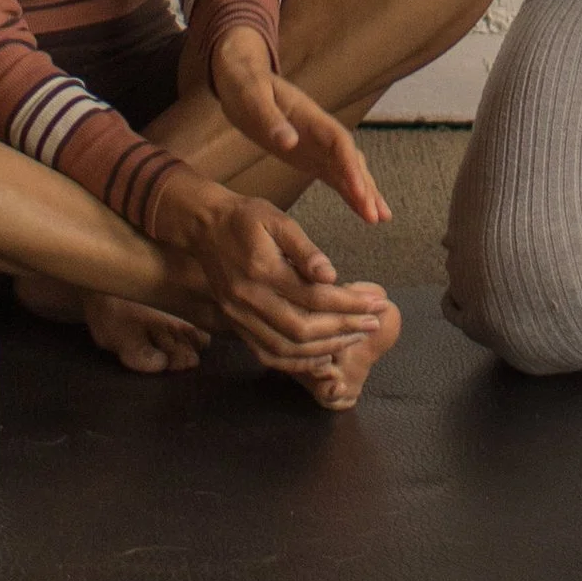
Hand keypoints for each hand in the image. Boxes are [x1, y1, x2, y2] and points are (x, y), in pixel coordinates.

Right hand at [158, 178, 389, 377]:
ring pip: (286, 348)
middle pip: (303, 329)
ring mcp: (240, 317)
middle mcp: (249, 300)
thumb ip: (305, 250)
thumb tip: (331, 276)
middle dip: (344, 328)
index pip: (315, 297)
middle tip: (374, 322)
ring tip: (356, 337)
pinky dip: (296, 361)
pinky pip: (267, 354)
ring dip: (325, 348)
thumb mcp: (278, 220)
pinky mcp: (236, 325)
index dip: (350, 304)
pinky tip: (321, 356)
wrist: (204, 228)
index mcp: (263, 271)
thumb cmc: (245, 219)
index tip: (377, 303)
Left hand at [209, 26, 389, 225]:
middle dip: (365, 186)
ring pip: (348, 168)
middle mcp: (320, 131)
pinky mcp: (309, 154)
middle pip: (350, 159)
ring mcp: (317, 143)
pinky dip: (349, 191)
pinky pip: (334, 174)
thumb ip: (270, 119)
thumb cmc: (245, 84)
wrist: (241, 76)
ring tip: (381, 218)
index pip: (339, 143)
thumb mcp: (251, 98)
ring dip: (364, 192)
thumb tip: (290, 142)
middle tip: (377, 216)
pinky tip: (360, 208)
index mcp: (310, 117)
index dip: (351, 167)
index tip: (359, 192)